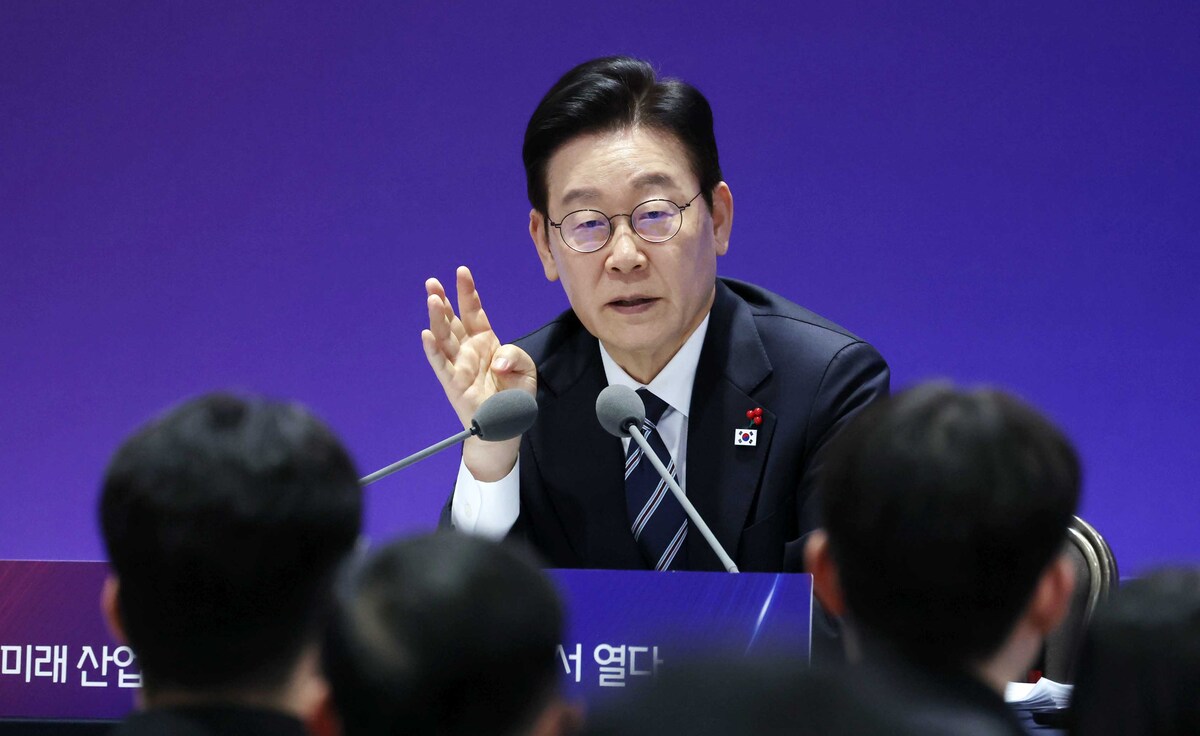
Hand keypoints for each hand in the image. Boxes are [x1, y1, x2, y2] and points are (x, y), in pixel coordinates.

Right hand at [421, 266, 536, 480]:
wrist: (507, 428)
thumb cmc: (514, 398)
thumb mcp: (526, 371)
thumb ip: (516, 357)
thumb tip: (497, 359)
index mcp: (485, 342)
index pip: (474, 312)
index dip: (468, 293)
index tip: (461, 272)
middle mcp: (469, 350)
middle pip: (453, 321)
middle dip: (443, 300)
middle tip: (432, 282)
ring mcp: (459, 366)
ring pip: (444, 338)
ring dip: (437, 318)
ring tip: (432, 298)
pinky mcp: (454, 384)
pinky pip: (441, 365)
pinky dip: (433, 350)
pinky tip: (426, 334)